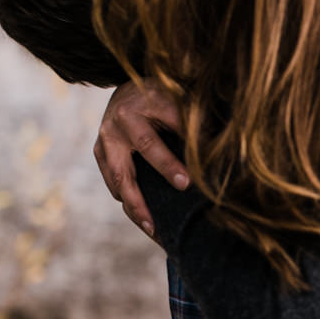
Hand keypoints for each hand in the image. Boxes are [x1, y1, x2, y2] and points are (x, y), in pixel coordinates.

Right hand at [94, 79, 189, 237]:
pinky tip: (144, 219)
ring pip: (118, 179)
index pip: (157, 140)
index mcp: (140, 107)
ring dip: (135, 207)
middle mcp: (118, 124)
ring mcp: (105, 140)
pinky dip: (128, 202)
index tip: (186, 184)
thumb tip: (219, 151)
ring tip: (153, 230)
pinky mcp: (100, 153)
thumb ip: (196, 125)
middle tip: (162, 219)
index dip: (169, 164)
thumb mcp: (182, 102)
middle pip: (131, 163)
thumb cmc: (165, 97)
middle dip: (147, 192)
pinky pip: (113, 183)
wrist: (131, 89)